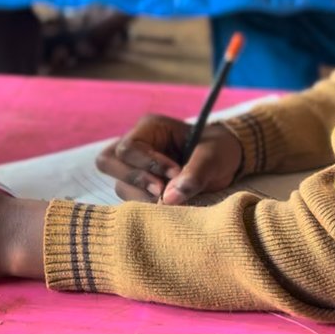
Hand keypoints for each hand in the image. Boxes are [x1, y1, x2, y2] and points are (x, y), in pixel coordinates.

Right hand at [96, 115, 242, 204]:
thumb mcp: (213, 156)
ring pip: (118, 183)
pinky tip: (165, 206)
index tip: (174, 174)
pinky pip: (129, 198)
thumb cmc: (218, 150)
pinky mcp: (140, 186)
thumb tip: (169, 198)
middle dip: (134, 179)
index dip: (147, 164)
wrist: (227, 161)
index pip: (129, 147)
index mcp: (150, 127)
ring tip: (168, 200)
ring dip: (140, 195)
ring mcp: (135, 166)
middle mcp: (136, 144)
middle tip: (161, 191)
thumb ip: (195, 173)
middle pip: (108, 162)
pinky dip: (143, 205)